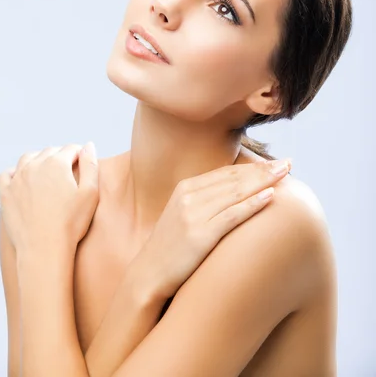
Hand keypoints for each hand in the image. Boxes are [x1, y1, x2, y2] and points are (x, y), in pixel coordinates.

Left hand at [0, 142, 98, 252]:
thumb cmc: (71, 224)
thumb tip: (88, 145)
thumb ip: (91, 165)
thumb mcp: (90, 193)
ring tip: (48, 173)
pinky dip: (15, 172)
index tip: (83, 164)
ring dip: (39, 160)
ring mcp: (17, 179)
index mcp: (57, 163)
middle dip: (61, 157)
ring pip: (28, 158)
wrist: (44, 249)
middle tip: (69, 171)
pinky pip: (7, 174)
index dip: (80, 154)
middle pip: (50, 152)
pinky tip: (23, 179)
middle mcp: (34, 166)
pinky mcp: (5, 193)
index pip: (71, 149)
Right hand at [133, 158, 291, 299]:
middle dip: (263, 170)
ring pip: (235, 193)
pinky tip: (270, 197)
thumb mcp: (184, 215)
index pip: (226, 172)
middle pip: (234, 179)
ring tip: (285, 173)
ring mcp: (193, 214)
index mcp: (186, 188)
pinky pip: (231, 215)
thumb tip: (235, 193)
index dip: (253, 166)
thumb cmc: (173, 248)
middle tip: (288, 163)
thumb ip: (205, 201)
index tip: (275, 162)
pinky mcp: (199, 235)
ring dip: (263, 181)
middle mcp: (189, 196)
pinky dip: (252, 204)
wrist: (149, 275)